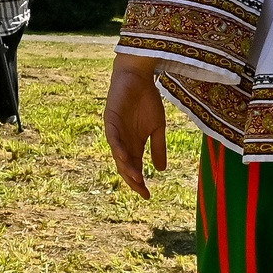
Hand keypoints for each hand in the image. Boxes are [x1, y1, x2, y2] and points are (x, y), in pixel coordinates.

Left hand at [104, 53, 168, 196]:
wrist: (139, 77)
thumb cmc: (147, 100)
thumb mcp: (158, 127)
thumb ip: (158, 147)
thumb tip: (161, 170)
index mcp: (133, 144)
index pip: (134, 168)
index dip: (139, 182)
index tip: (147, 196)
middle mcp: (122, 141)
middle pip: (124, 165)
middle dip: (132, 180)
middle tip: (142, 191)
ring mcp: (115, 131)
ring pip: (118, 154)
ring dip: (126, 167)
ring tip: (135, 179)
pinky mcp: (110, 119)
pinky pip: (112, 137)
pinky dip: (117, 147)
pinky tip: (123, 157)